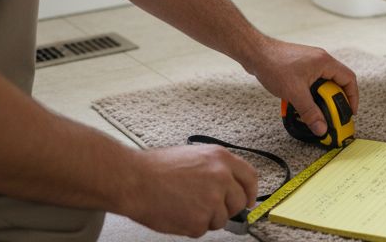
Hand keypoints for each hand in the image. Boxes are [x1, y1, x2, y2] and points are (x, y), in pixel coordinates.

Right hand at [121, 144, 257, 235]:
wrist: (134, 180)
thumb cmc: (156, 168)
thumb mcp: (194, 156)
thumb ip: (216, 169)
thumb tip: (231, 186)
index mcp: (221, 158)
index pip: (250, 178)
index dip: (250, 192)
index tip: (248, 200)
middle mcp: (221, 178)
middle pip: (239, 202)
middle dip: (226, 208)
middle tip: (206, 206)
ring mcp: (212, 201)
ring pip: (221, 219)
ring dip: (206, 218)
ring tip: (184, 204)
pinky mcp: (199, 221)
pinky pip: (202, 230)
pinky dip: (190, 226)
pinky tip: (176, 212)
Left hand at [248, 39, 358, 137]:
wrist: (255, 53)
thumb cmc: (274, 65)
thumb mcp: (295, 93)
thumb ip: (310, 112)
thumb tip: (321, 128)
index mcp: (324, 62)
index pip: (348, 79)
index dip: (352, 97)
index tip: (350, 112)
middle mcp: (320, 59)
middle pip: (337, 81)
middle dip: (336, 100)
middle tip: (332, 115)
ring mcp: (310, 61)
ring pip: (324, 82)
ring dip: (322, 97)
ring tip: (317, 111)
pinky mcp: (300, 65)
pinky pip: (313, 80)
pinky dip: (312, 93)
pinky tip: (303, 102)